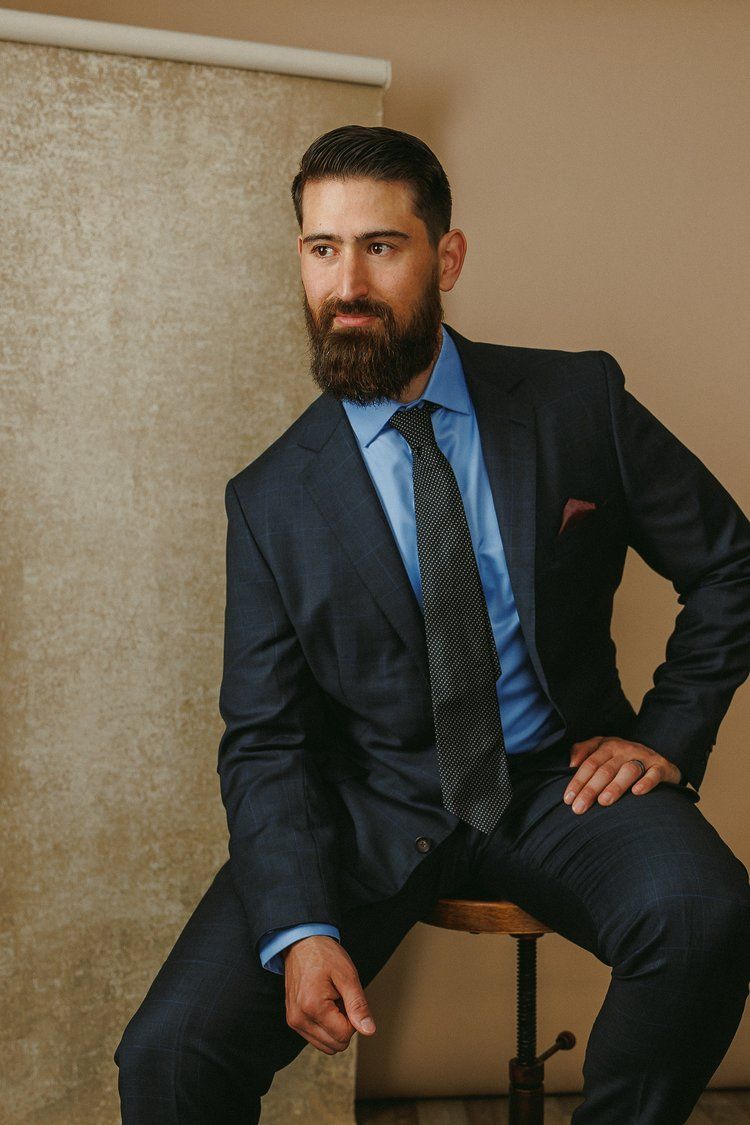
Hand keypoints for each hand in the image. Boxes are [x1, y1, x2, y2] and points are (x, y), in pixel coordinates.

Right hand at [282, 934, 376, 1053]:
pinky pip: (316, 1038)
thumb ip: (358, 1005)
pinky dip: (325, 1026)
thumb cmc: (324, 955)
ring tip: (331, 1001)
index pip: (344, 1035)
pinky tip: (324, 1005)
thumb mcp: (347, 975)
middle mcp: (299, 1019)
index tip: (348, 997)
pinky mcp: (293, 1020)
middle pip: (335, 1045)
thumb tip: (369, 1031)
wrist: (302, 943)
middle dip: (345, 1025)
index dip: (353, 1019)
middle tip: (341, 999)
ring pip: (326, 1046)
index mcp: (313, 1007)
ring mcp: (294, 1021)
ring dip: (334, 1027)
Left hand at [563, 735, 681, 813]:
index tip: (568, 799)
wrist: (659, 758)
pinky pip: (654, 774)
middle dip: (590, 789)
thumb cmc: (622, 758)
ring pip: (628, 771)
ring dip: (615, 786)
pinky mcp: (661, 767)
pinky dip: (646, 782)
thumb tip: (571, 763)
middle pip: (605, 770)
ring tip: (604, 802)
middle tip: (579, 808)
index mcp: (608, 746)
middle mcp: (625, 750)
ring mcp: (644, 757)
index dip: (578, 781)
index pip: (590, 764)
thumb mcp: (602, 748)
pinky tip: (637, 792)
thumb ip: (583, 751)